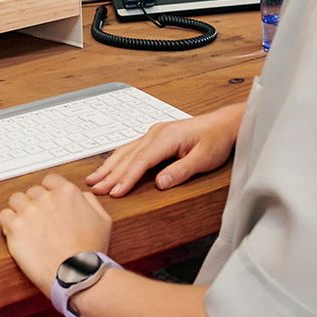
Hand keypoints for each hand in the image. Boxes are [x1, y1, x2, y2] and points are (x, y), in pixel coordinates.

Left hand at [0, 174, 111, 289]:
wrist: (78, 275)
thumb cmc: (91, 252)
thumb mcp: (103, 220)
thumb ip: (89, 201)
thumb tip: (80, 195)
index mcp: (66, 192)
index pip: (50, 180)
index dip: (49, 192)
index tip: (48, 203)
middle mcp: (46, 197)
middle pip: (32, 191)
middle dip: (35, 204)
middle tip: (40, 221)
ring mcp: (28, 211)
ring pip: (16, 200)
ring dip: (20, 210)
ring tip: (26, 226)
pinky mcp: (14, 227)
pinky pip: (3, 215)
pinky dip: (8, 222)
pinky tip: (16, 232)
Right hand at [86, 104, 243, 197]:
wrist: (223, 124)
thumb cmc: (216, 139)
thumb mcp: (204, 159)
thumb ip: (181, 170)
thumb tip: (160, 183)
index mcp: (167, 137)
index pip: (141, 161)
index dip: (126, 178)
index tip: (114, 192)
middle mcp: (156, 133)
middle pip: (128, 156)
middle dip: (110, 174)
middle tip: (95, 189)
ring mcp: (153, 133)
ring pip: (125, 151)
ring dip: (109, 166)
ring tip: (93, 180)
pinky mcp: (155, 136)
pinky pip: (131, 148)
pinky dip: (117, 159)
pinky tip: (109, 166)